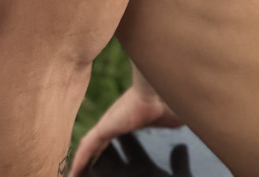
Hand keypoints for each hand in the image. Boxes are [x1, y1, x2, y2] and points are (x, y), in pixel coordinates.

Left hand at [69, 86, 185, 175]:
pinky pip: (87, 148)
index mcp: (130, 122)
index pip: (116, 141)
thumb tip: (184, 147)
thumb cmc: (168, 101)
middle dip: (91, 161)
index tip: (108, 167)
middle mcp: (116, 123)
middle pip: (99, 147)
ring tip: (75, 176)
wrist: (159, 89)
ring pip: (89, 149)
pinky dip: (79, 161)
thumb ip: (171, 135)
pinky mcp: (103, 127)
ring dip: (82, 163)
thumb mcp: (172, 122)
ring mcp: (108, 125)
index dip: (110, 153)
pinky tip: (74, 173)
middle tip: (86, 174)